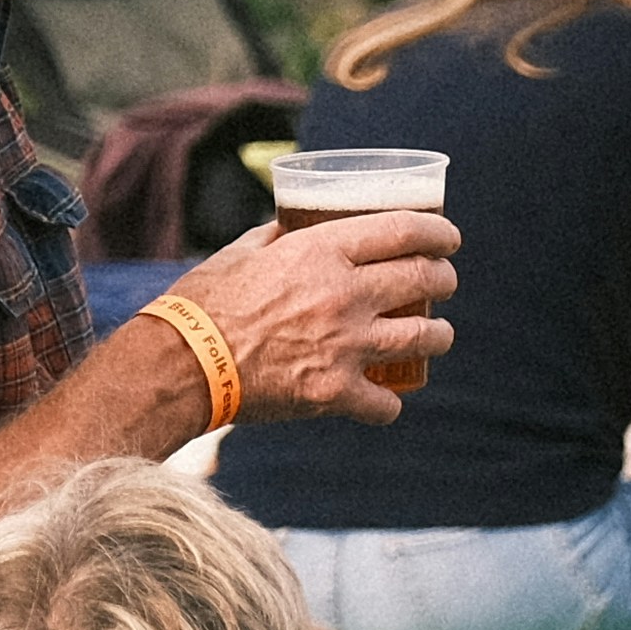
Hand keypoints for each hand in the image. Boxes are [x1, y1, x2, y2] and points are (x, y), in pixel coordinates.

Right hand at [178, 216, 455, 423]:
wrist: (181, 364)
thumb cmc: (204, 302)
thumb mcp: (243, 252)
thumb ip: (278, 236)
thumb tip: (295, 226)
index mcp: (322, 252)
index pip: (404, 230)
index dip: (438, 231)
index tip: (449, 237)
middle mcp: (344, 296)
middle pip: (424, 279)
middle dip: (445, 278)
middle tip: (445, 281)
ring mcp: (346, 346)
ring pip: (424, 337)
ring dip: (439, 336)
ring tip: (438, 335)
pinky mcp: (335, 392)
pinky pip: (387, 402)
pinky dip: (389, 403)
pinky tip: (386, 399)